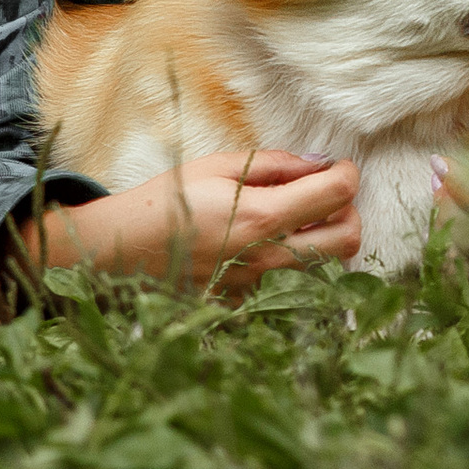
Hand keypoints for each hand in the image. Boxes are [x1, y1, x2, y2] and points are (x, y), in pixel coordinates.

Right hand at [16, 151, 362, 297]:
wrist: (118, 253)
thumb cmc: (166, 200)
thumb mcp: (218, 167)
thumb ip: (275, 164)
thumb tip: (320, 163)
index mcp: (260, 219)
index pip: (337, 195)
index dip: (347, 173)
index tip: (336, 165)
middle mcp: (266, 260)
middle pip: (347, 241)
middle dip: (350, 212)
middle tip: (325, 195)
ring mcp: (257, 290)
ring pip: (324, 267)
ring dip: (323, 239)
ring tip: (295, 218)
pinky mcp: (244, 306)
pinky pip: (288, 284)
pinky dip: (291, 261)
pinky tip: (265, 243)